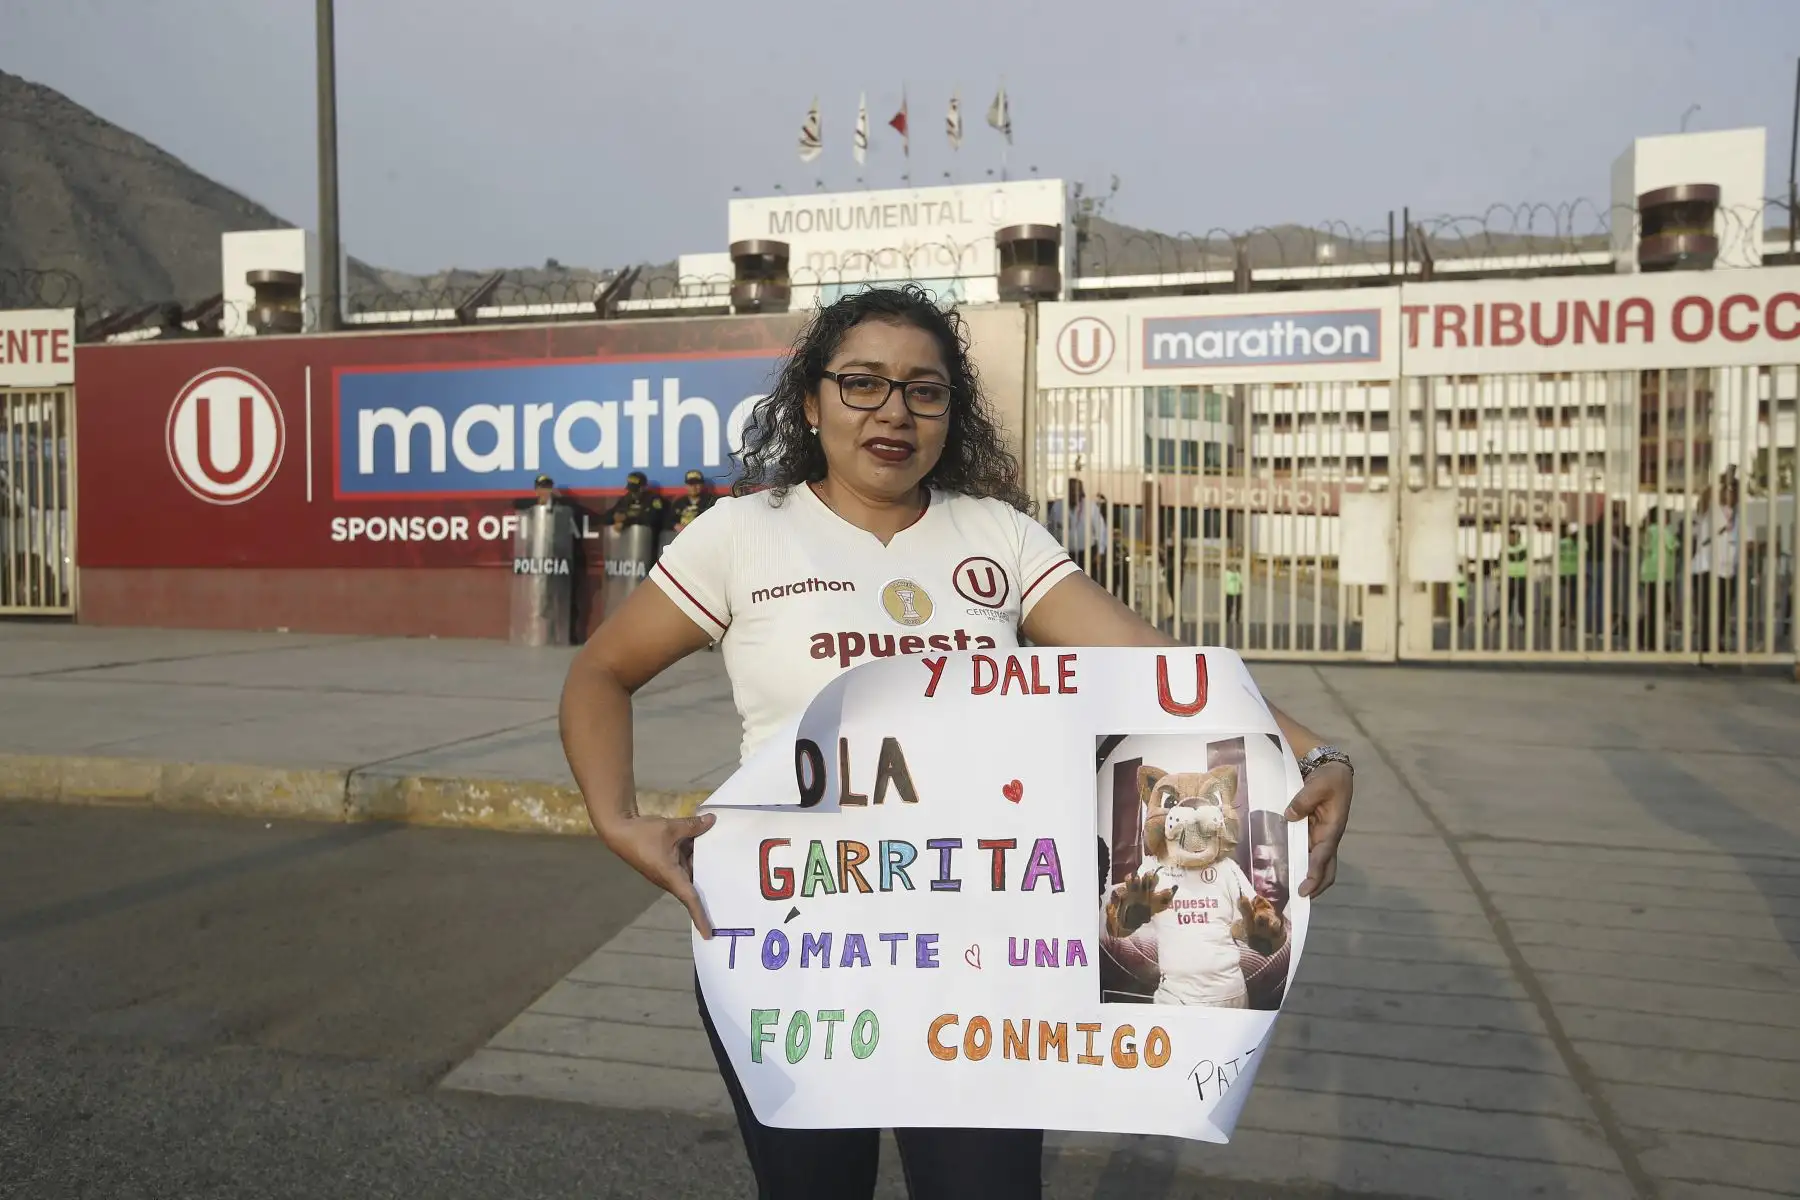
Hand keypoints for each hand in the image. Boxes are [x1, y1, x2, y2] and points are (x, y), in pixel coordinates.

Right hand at [598, 812, 716, 936]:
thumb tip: (711, 820)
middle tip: (733, 893)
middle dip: (711, 887)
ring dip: (703, 864)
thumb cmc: (643, 834)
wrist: (619, 830)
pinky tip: (708, 842)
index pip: (690, 899)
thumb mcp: (671, 827)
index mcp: (671, 875)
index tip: (709, 934)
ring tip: (728, 861)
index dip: (700, 916)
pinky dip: (694, 854)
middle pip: (694, 885)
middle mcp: (670, 878)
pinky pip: (684, 861)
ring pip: (690, 870)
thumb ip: (693, 826)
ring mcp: (667, 870)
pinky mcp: (665, 861)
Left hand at [1284, 760, 1351, 898]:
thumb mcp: (1318, 784)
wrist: (1330, 769)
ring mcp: (1320, 836)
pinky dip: (1298, 864)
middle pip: (1326, 869)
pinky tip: (1283, 870)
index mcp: (1332, 828)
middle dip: (1315, 886)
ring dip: (1307, 879)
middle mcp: (1327, 837)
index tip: (1304, 888)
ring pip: (1316, 864)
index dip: (1314, 872)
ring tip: (1289, 892)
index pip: (1323, 855)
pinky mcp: (1311, 832)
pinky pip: (1306, 852)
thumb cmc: (1328, 778)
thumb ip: (1304, 799)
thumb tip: (1289, 815)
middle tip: (1298, 899)